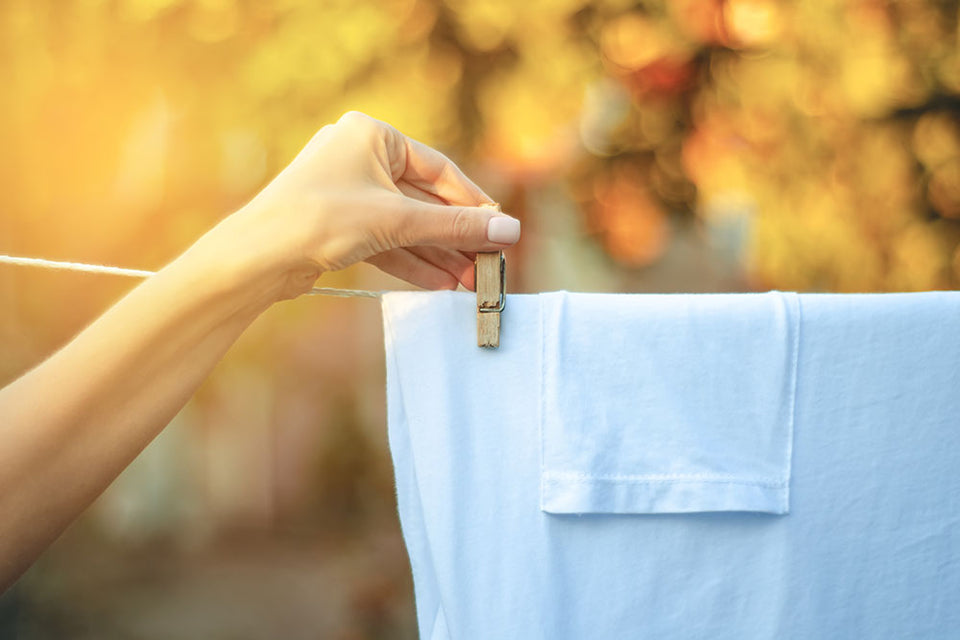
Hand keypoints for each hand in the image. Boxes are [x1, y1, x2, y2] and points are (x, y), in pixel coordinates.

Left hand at [219, 111, 520, 298]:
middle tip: (488, 264)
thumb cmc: (320, 219)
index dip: (472, 203)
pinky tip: (440, 284)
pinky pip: (386, 240)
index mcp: (372, 135)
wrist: (256, 256)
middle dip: (455, 237)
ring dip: (438, 254)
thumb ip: (455, 227)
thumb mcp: (397, 221)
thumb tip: (509, 231)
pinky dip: (411, 261)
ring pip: (405, 225)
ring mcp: (348, 192)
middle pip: (424, 200)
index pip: (438, 169)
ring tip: (469, 283)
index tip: (500, 229)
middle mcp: (360, 157)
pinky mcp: (339, 225)